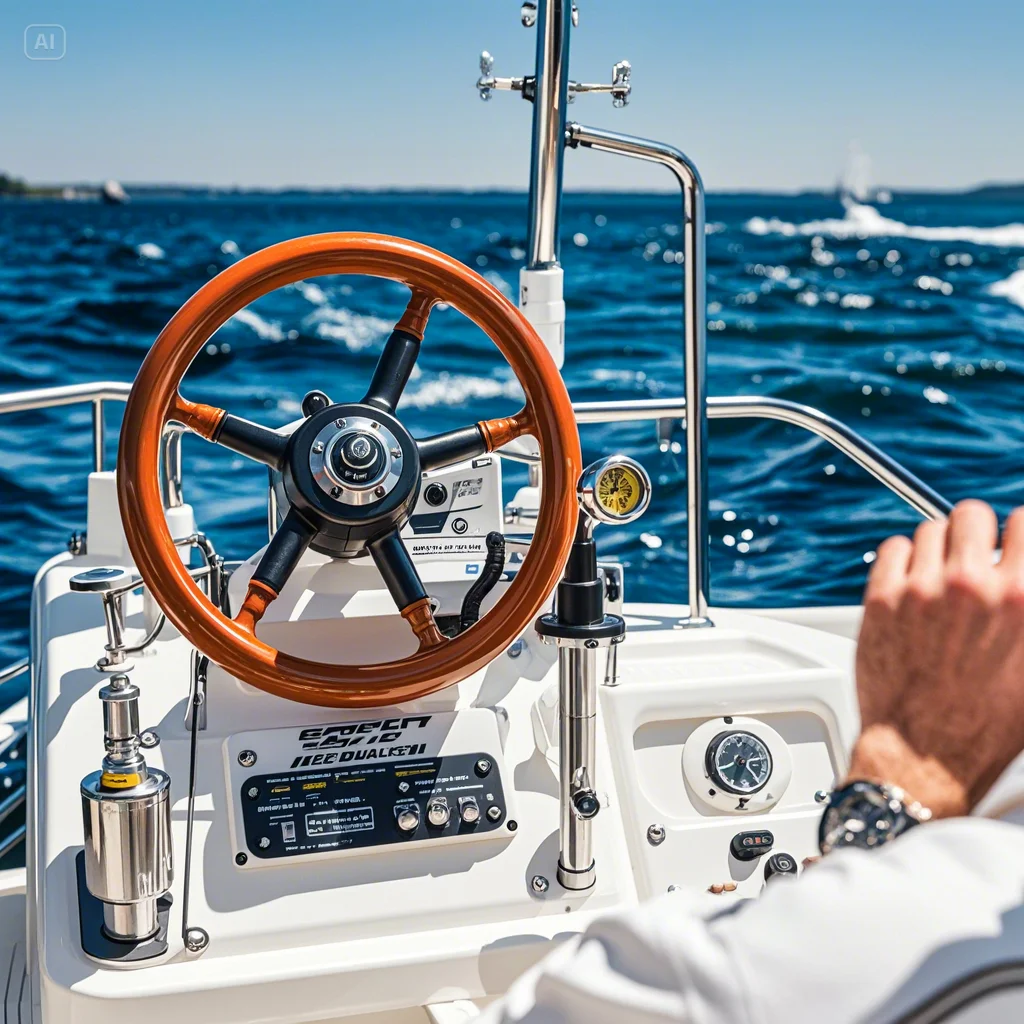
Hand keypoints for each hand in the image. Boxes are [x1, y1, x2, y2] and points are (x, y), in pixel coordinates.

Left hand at [849, 500, 1023, 818]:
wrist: (926, 754)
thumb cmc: (986, 723)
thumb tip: (1018, 582)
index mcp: (1022, 598)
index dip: (1014, 534)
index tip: (1007, 544)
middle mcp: (972, 586)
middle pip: (972, 514)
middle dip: (973, 532)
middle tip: (969, 555)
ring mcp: (922, 589)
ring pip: (929, 530)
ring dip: (936, 549)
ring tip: (938, 579)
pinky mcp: (881, 597)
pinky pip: (893, 548)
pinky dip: (902, 559)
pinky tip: (909, 582)